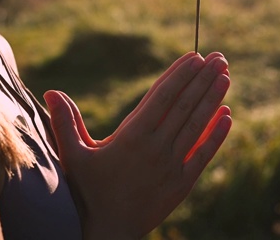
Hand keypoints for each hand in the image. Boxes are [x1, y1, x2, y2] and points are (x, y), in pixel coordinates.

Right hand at [44, 52, 231, 238]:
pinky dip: (217, 134)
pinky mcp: (182, 183)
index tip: (195, 56)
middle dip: (203, 79)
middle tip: (220, 57)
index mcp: (131, 137)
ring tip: (226, 76)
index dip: (180, 74)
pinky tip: (228, 115)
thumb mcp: (73, 156)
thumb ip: (64, 122)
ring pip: (197, 124)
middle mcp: (156, 148)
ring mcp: (172, 166)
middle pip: (185, 105)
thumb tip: (51, 91)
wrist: (108, 234)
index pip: (162, 96)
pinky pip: (203, 153)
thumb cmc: (86, 193)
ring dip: (213, 98)